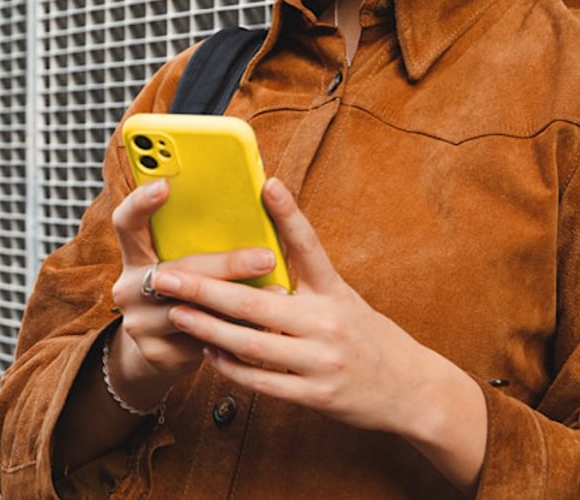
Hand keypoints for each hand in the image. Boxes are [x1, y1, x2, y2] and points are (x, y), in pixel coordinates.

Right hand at [105, 179, 278, 407]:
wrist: (160, 351)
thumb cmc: (185, 292)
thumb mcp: (182, 263)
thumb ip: (199, 242)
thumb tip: (255, 205)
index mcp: (135, 255)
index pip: (127, 223)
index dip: (141, 202)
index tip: (165, 185)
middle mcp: (129, 287)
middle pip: (175, 270)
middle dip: (225, 264)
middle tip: (266, 257)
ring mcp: (138, 323)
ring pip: (193, 310)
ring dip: (238, 302)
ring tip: (279, 292)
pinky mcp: (155, 353)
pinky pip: (202, 339)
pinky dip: (236, 331)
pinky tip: (264, 325)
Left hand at [152, 178, 449, 436]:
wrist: (412, 390)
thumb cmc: (370, 337)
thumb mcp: (344, 298)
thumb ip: (307, 278)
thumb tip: (263, 251)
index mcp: (335, 291)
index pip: (309, 246)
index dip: (289, 214)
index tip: (267, 184)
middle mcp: (328, 322)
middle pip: (256, 303)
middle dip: (205, 289)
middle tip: (166, 276)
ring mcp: (321, 361)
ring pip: (251, 345)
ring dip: (208, 328)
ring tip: (176, 313)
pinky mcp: (316, 395)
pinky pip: (262, 382)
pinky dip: (230, 367)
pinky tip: (208, 351)